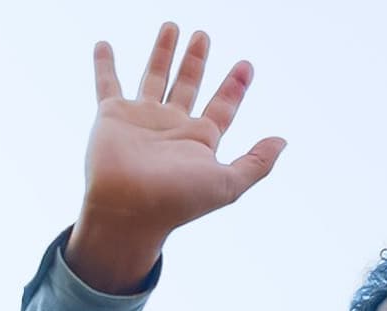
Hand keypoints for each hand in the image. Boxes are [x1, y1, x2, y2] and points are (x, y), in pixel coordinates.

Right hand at [67, 23, 284, 292]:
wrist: (129, 210)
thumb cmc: (178, 201)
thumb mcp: (228, 184)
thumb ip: (256, 162)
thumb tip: (283, 141)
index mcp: (200, 140)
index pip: (223, 105)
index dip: (236, 86)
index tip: (246, 64)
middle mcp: (173, 126)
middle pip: (189, 84)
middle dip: (197, 61)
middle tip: (204, 35)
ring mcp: (142, 119)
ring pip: (155, 76)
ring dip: (163, 52)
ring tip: (173, 25)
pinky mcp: (112, 115)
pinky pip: (107, 83)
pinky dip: (104, 64)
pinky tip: (104, 45)